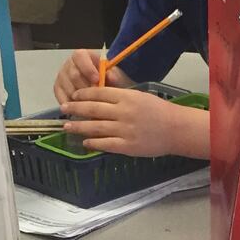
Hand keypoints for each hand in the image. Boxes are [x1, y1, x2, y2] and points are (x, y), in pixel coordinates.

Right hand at [53, 50, 131, 104]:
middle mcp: (68, 64)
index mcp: (81, 55)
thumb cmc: (105, 77)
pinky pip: (62, 98)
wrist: (100, 84)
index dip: (88, 69)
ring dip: (80, 98)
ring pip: (68, 89)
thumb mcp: (112, 73)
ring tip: (92, 104)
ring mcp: (61, 76)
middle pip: (74, 76)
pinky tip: (81, 109)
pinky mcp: (57, 89)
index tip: (98, 79)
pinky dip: (72, 105)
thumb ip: (112, 74)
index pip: (80, 57)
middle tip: (97, 96)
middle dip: (86, 87)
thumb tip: (112, 78)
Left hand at [61, 86, 190, 156]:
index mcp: (127, 97)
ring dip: (78, 126)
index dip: (83, 94)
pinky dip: (93, 143)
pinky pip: (105, 144)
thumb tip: (99, 96)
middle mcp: (123, 112)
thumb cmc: (159, 111)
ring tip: (67, 126)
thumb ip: (121, 96)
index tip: (74, 95)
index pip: (99, 93)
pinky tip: (85, 142)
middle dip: (75, 108)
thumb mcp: (140, 96)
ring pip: (95, 127)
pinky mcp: (127, 146)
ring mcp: (124, 130)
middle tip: (63, 108)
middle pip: (93, 109)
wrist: (176, 129)